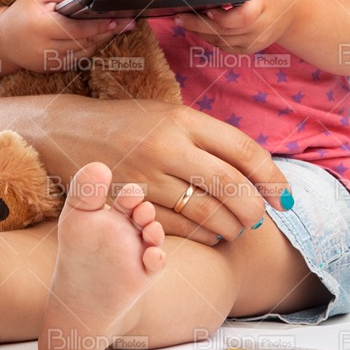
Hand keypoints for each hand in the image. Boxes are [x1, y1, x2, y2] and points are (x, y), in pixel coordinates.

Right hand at [0, 0, 133, 72]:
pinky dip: (89, 48)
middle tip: (127, 24)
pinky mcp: (52, 69)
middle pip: (85, 42)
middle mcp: (45, 48)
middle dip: (108, 32)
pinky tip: (99, 38)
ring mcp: (49, 62)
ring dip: (101, 40)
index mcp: (41, 27)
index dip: (98, 26)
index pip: (77, 30)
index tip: (116, 20)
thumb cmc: (23, 12)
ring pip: (84, 52)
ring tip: (116, 28)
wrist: (3, 39)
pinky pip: (78, 59)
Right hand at [50, 97, 294, 245]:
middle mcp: (168, 147)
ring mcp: (146, 178)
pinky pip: (177, 228)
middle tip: (261, 216)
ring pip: (206, 212)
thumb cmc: (130, 124)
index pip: (244, 151)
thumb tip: (258, 169)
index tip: (284, 195)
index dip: (272, 177)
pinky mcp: (128, 204)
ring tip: (239, 227)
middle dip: (255, 208)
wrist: (66, 132)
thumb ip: (211, 138)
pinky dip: (202, 235)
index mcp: (184, 120)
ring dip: (231, 226)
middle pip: (230, 185)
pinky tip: (211, 234)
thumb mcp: (171, 115)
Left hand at [172, 0, 298, 55]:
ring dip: (200, 32)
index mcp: (264, 6)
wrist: (291, 10)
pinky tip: (199, 28)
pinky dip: (210, 38)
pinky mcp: (250, 49)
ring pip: (221, 41)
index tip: (206, 9)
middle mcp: (261, 27)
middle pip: (224, 31)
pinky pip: (225, 47)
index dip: (222, 17)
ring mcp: (256, 41)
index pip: (241, 19)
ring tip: (184, 20)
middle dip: (198, 24)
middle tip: (179, 17)